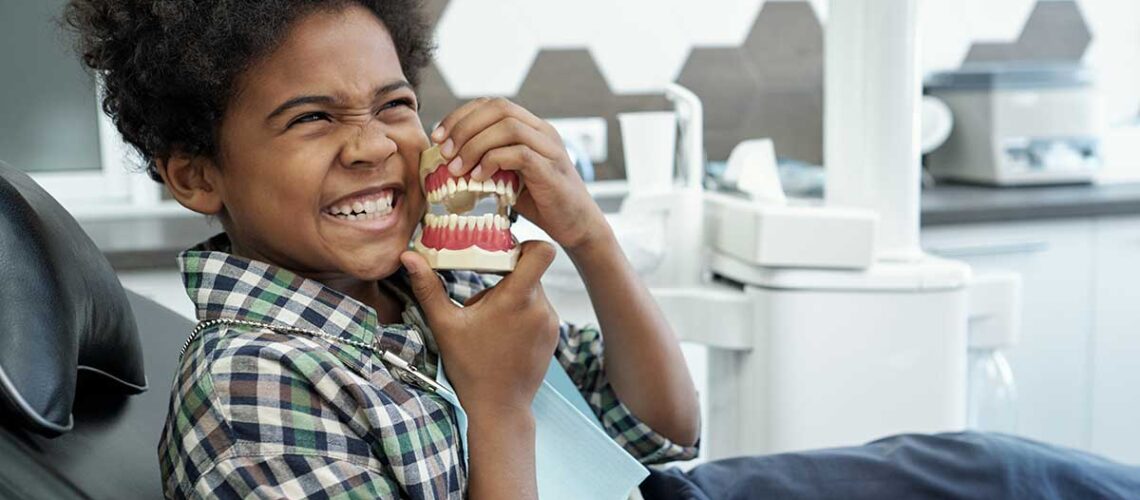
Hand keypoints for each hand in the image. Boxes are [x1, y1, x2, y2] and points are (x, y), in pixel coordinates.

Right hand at [400, 241, 559, 412]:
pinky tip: (503, 336)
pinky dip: (523, 314)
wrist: (499, 408)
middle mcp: (540, 306)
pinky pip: (540, 311)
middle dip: (506, 278)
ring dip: (513, 298)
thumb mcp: (445, 325)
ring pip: (533, 292)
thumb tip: (408, 256)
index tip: (503, 251)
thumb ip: (428, 287)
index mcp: (516, 298)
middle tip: (481, 298)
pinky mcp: (553, 335)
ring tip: (490, 324)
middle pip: (529, 272)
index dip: (527, 244)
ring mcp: (550, 322)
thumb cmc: (470, 367)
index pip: (542, 251)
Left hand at [431, 97, 610, 251]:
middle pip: (499, 107)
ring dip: (475, 144)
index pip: (492, 104)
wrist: (577, 225)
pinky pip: (519, 153)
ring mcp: (550, 148)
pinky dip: (492, 162)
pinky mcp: (551, 169)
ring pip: (508, 126)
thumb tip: (449, 159)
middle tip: (444, 151)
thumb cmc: (541, 202)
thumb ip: (488, 161)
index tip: (439, 136)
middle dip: (464, 126)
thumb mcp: (509, 175)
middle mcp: (542, 131)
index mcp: (531, 128)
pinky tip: (477, 178)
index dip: (461, 115)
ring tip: (457, 167)